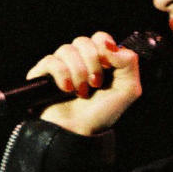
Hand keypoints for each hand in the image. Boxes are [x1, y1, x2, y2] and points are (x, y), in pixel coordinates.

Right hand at [27, 32, 141, 134]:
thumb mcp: (128, 90)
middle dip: (92, 63)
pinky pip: (51, 60)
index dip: (104, 47)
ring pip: (66, 49)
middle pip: (83, 41)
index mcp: (99, 61)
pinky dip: (62, 74)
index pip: (100, 37)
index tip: (108, 67)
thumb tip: (111, 45)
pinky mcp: (43, 74)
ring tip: (81, 93)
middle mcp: (79, 61)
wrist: (78, 133)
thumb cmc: (101, 115)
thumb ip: (129, 63)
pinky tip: (66, 89)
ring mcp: (60, 66)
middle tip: (95, 84)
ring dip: (78, 73)